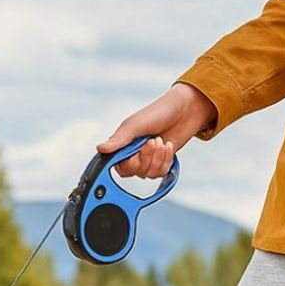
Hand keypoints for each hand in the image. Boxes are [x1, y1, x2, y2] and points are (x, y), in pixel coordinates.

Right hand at [97, 83, 217, 177]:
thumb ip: (118, 139)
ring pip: (148, 174)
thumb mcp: (135, 125)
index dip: (130, 162)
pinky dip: (166, 160)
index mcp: (121, 146)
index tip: (137, 150)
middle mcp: (132, 155)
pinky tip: (168, 146)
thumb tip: (100, 148)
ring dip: (158, 157)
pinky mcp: (160, 163)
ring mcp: (146, 160)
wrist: (184, 111)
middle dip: (146, 157)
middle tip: (152, 140)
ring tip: (161, 141)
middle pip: (134, 172)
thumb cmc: (157, 113)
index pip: (119, 166)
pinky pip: (160, 173)